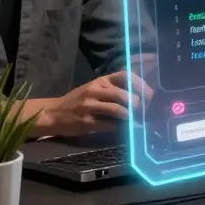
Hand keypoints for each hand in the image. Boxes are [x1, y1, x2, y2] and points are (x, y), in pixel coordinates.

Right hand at [31, 71, 151, 136]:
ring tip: (138, 121)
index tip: (150, 95)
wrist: (53, 113)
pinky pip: (109, 124)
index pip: (125, 75)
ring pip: (118, 109)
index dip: (140, 85)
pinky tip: (128, 129)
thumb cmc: (78, 101)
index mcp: (100, 81)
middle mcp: (95, 90)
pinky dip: (122, 127)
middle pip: (123, 94)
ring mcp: (90, 105)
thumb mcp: (95, 89)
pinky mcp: (86, 121)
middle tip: (146, 112)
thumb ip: (114, 90)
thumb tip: (141, 99)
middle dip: (138, 104)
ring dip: (131, 116)